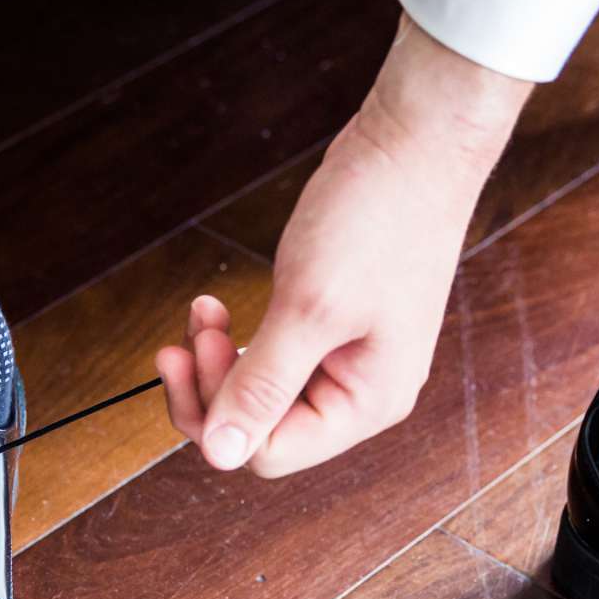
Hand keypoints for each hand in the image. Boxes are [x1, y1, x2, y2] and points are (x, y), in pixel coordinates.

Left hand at [158, 15, 533, 476]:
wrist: (415, 144)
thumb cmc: (379, 220)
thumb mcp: (309, 309)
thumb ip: (262, 385)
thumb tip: (222, 453)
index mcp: (368, 402)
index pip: (270, 451)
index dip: (219, 413)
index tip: (192, 351)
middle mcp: (362, 390)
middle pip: (264, 427)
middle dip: (213, 386)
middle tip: (183, 337)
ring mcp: (349, 357)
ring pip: (263, 390)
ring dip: (219, 359)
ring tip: (201, 312)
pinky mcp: (334, 323)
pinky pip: (274, 354)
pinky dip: (239, 336)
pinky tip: (220, 308)